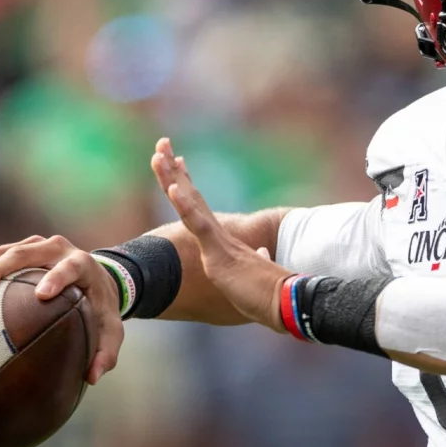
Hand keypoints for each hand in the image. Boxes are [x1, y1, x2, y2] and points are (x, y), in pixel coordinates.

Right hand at [0, 233, 125, 383]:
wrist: (96, 277)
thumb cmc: (101, 307)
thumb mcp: (111, 328)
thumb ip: (107, 351)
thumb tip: (92, 378)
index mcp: (82, 264)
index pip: (70, 267)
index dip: (57, 277)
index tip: (43, 295)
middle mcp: (56, 248)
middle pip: (24, 253)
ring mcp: (34, 245)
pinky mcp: (17, 248)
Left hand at [152, 137, 288, 331]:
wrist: (286, 302)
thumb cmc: (272, 294)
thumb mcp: (255, 275)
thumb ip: (257, 260)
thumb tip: (262, 252)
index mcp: (224, 241)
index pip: (200, 207)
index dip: (187, 184)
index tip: (179, 162)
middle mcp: (220, 235)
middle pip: (191, 196)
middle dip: (174, 170)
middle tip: (162, 143)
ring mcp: (219, 241)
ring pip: (190, 203)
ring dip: (172, 178)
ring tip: (159, 155)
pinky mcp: (220, 252)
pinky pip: (199, 225)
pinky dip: (185, 206)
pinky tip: (173, 188)